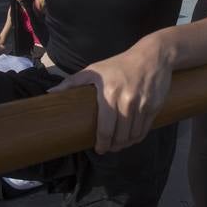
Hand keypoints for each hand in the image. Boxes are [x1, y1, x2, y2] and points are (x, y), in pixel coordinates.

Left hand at [48, 38, 171, 153]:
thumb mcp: (95, 70)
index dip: (102, 143)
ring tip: (120, 145)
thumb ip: (72, 82)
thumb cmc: (119, 64)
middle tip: (110, 148)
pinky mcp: (155, 106)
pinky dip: (138, 137)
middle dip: (114, 146)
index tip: (99, 149)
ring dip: (126, 143)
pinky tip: (132, 138)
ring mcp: (142, 104)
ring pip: (134, 134)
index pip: (106, 128)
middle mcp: (127, 101)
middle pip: (121, 135)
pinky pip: (145, 129)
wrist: (152, 56)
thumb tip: (51, 93)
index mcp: (109, 93)